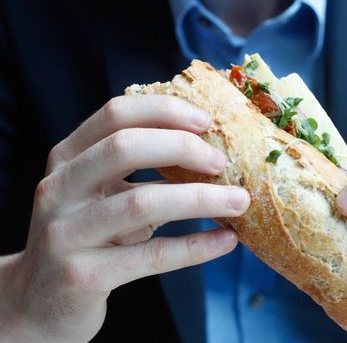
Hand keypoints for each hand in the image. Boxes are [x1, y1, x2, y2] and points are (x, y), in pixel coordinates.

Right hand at [0, 95, 249, 341]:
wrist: (40, 300)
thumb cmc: (86, 235)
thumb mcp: (99, 193)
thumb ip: (135, 169)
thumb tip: (208, 149)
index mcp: (66, 158)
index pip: (116, 114)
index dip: (165, 111)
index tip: (207, 121)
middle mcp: (59, 189)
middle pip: (125, 148)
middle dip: (183, 149)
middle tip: (223, 162)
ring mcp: (66, 233)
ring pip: (142, 203)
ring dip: (201, 199)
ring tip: (239, 201)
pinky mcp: (82, 276)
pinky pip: (151, 255)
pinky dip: (196, 246)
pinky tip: (227, 241)